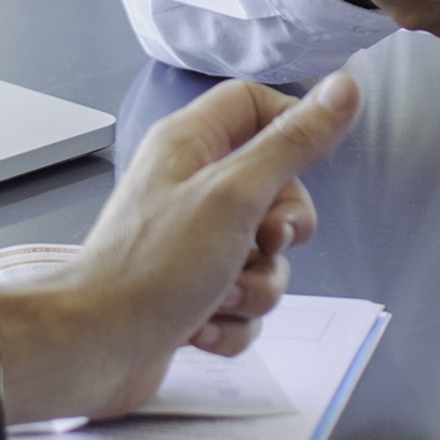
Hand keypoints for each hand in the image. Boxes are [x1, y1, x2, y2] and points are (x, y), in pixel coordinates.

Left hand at [0, 73, 360, 423]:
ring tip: (218, 295)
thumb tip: (343, 90)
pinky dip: (232, 320)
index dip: (290, 129)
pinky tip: (201, 326)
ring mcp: (190, 243)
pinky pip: (243, 300)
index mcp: (190, 144)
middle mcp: (189, 187)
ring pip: (264, 255)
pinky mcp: (191, 292)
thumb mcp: (236, 195)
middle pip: (273, 188)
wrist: (95, 348)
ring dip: (256, 286)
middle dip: (282, 230)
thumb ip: (293, 143)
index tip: (307, 163)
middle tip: (262, 241)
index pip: (255, 104)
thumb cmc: (152, 268)